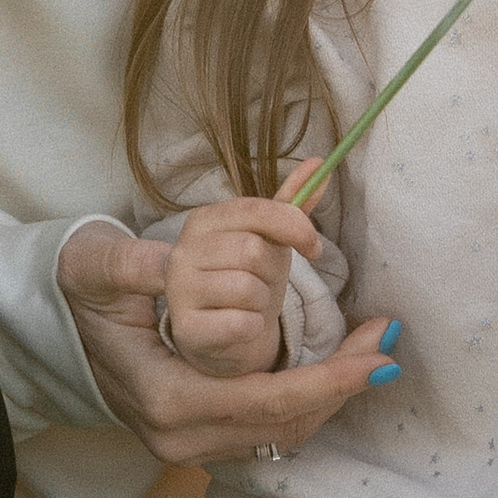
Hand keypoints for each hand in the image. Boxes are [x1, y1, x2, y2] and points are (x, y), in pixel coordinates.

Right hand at [59, 216, 399, 464]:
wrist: (44, 334)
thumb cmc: (76, 297)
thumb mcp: (99, 269)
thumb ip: (138, 265)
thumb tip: (173, 262)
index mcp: (167, 400)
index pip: (268, 402)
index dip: (330, 381)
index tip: (377, 355)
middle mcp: (181, 437)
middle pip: (286, 425)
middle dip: (344, 386)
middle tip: (389, 342)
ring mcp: (189, 446)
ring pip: (282, 433)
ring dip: (332, 395)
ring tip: (374, 350)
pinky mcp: (198, 439)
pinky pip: (268, 429)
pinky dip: (306, 400)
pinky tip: (335, 367)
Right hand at [166, 190, 319, 378]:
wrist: (224, 333)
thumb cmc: (248, 279)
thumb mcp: (270, 240)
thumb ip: (291, 205)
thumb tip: (318, 163)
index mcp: (204, 221)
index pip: (255, 210)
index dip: (294, 226)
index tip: (315, 247)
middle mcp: (184, 251)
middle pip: (253, 251)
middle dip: (272, 272)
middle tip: (265, 283)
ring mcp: (180, 290)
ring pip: (248, 288)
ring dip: (262, 302)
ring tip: (249, 305)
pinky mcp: (186, 329)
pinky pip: (241, 323)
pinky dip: (253, 327)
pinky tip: (241, 326)